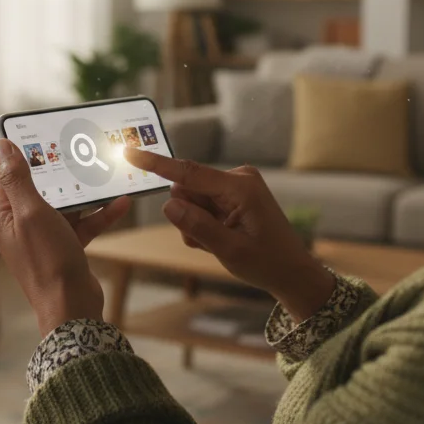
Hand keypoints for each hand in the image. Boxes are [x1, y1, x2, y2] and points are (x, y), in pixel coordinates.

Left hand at [0, 139, 131, 335]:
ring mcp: (43, 236)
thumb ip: (17, 178)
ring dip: (86, 192)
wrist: (72, 307)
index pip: (10, 175)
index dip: (28, 156)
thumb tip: (1, 145)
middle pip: (41, 187)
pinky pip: (82, 223)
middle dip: (63, 171)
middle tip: (83, 151)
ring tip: (105, 174)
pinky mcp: (65, 246)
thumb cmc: (47, 261)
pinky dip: (99, 214)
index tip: (49, 137)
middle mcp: (20, 224)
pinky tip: (120, 203)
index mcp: (3, 214)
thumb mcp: (31, 212)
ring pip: (65, 204)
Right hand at [124, 149, 334, 321]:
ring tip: (221, 243)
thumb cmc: (267, 262)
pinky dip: (205, 225)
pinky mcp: (233, 194)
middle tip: (211, 241)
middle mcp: (238, 178)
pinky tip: (223, 239)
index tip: (131, 152)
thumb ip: (197, 227)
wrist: (292, 272)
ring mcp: (236, 185)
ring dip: (197, 225)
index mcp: (240, 187)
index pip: (189, 173)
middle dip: (188, 217)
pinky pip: (202, 206)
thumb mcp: (229, 250)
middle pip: (187, 190)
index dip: (157, 164)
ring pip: (191, 201)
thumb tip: (168, 205)